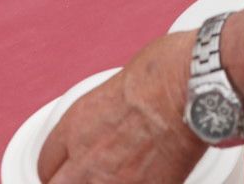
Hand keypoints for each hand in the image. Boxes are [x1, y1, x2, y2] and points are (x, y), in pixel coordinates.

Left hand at [38, 31, 206, 183]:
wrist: (196, 88)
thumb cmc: (168, 71)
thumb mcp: (122, 80)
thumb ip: (110, 109)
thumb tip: (120, 112)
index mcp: (78, 123)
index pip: (47, 160)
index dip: (59, 165)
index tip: (68, 166)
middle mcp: (87, 157)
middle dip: (69, 182)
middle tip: (86, 176)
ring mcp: (114, 180)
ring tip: (115, 177)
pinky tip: (143, 180)